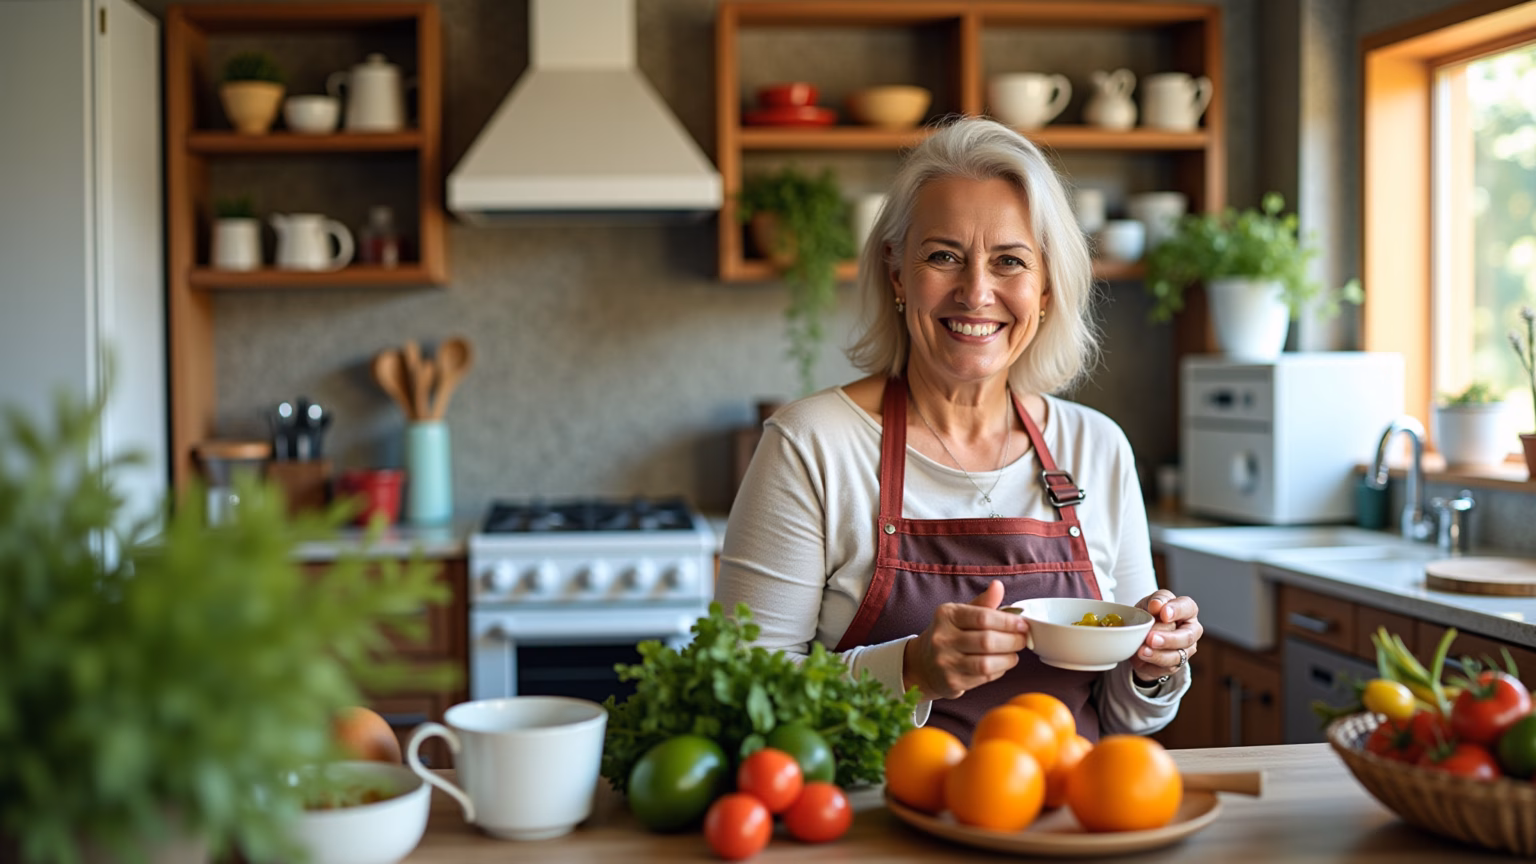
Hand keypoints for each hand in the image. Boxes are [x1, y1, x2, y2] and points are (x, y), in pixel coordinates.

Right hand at [902, 580, 1026, 700]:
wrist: (924, 663)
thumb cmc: (950, 634)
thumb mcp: (961, 613)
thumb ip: (983, 602)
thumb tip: (998, 586)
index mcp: (946, 615)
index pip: (983, 617)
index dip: (1008, 622)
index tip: (1022, 624)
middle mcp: (942, 638)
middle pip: (987, 641)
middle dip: (1012, 641)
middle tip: (1023, 639)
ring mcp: (945, 662)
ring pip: (986, 663)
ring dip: (1008, 658)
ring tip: (1014, 653)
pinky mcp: (952, 682)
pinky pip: (984, 678)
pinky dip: (999, 670)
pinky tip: (1001, 664)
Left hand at [1131, 589, 1201, 683]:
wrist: (1141, 635)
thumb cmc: (1151, 613)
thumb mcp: (1150, 602)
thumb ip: (1155, 600)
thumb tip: (1156, 605)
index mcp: (1188, 611)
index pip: (1188, 608)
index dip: (1177, 611)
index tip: (1164, 614)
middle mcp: (1191, 632)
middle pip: (1186, 637)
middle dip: (1168, 639)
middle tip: (1151, 638)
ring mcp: (1185, 651)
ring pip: (1177, 656)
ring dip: (1158, 655)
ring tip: (1142, 651)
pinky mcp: (1174, 666)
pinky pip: (1165, 669)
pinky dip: (1151, 665)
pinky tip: (1141, 659)